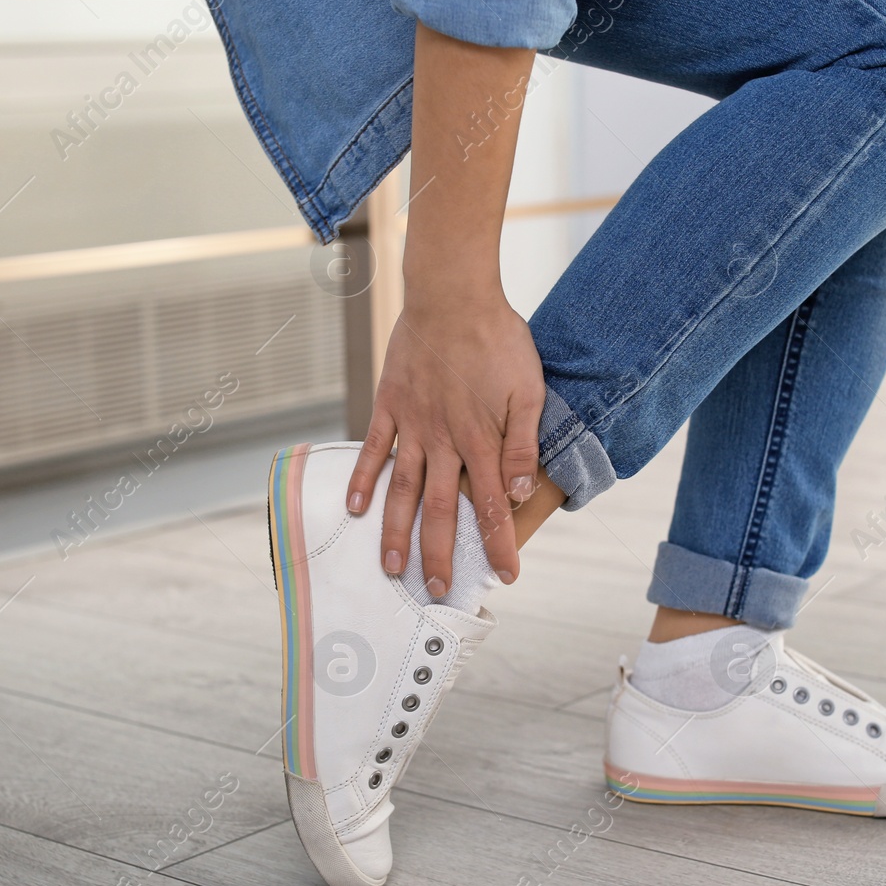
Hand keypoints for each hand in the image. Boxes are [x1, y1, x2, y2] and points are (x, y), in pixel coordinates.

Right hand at [346, 289, 544, 592]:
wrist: (454, 294)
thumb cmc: (498, 340)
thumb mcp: (528, 391)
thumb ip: (522, 446)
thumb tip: (518, 495)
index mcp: (482, 440)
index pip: (490, 506)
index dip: (498, 544)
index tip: (505, 575)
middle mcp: (444, 440)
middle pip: (439, 510)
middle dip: (440, 555)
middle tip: (439, 591)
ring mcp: (413, 425)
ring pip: (402, 490)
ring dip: (396, 533)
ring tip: (392, 568)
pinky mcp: (389, 405)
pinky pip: (374, 449)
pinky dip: (364, 480)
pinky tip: (356, 509)